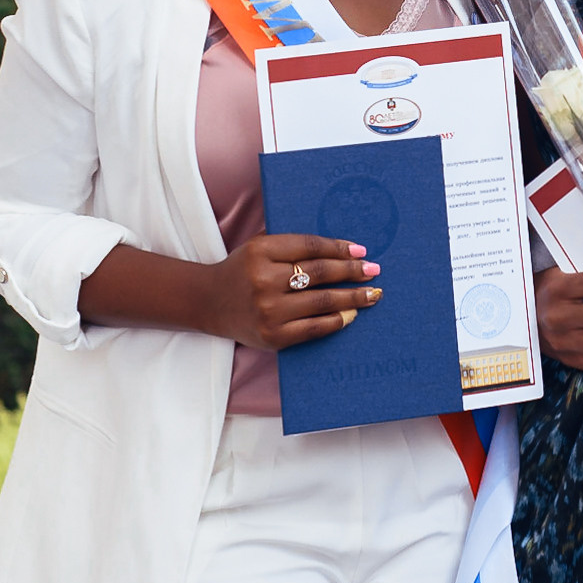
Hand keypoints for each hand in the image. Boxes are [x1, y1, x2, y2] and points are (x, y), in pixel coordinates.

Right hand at [206, 235, 382, 350]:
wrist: (209, 302)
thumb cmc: (241, 271)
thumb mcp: (258, 248)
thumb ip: (290, 246)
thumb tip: (341, 248)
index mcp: (261, 251)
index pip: (310, 247)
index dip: (339, 248)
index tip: (361, 251)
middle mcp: (264, 280)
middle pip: (320, 273)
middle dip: (352, 271)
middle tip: (374, 270)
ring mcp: (269, 310)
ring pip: (322, 301)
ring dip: (353, 297)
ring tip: (372, 293)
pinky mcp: (273, 336)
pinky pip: (315, 328)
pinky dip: (337, 320)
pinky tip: (352, 314)